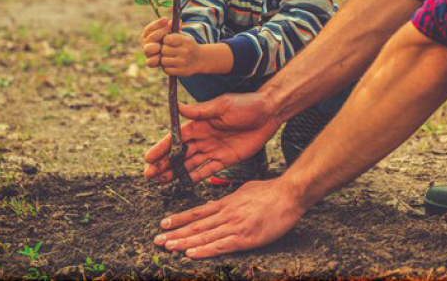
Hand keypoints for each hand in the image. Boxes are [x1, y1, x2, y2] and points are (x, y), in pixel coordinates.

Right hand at [141, 17, 170, 68]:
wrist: (173, 56)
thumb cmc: (171, 42)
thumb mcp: (172, 34)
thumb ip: (174, 28)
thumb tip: (180, 21)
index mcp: (148, 36)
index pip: (149, 29)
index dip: (157, 23)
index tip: (166, 19)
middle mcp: (146, 44)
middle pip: (149, 37)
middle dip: (159, 32)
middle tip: (169, 27)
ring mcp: (148, 54)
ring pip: (147, 49)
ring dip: (155, 46)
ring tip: (162, 44)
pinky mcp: (151, 63)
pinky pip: (149, 62)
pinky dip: (155, 59)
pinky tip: (161, 56)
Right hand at [144, 92, 279, 181]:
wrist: (269, 113)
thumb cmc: (246, 105)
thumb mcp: (223, 105)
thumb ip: (201, 111)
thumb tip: (179, 107)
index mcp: (200, 123)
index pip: (176, 138)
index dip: (162, 148)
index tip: (148, 158)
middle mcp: (204, 137)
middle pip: (180, 153)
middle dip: (164, 164)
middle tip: (149, 175)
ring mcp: (214, 149)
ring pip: (190, 164)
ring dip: (175, 172)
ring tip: (160, 181)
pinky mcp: (225, 159)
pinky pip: (207, 170)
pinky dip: (195, 177)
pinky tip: (182, 183)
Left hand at [153, 178, 305, 257]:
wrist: (289, 194)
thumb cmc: (270, 192)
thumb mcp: (244, 190)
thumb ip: (229, 199)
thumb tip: (214, 205)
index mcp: (226, 203)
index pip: (197, 213)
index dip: (179, 219)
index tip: (164, 224)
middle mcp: (227, 214)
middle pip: (196, 226)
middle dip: (175, 233)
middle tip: (157, 240)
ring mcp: (235, 225)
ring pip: (204, 236)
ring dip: (184, 243)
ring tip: (168, 247)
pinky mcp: (245, 237)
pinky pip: (221, 245)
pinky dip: (204, 250)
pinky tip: (191, 254)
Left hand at [154, 32, 203, 76]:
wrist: (201, 59)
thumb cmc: (188, 45)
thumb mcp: (184, 36)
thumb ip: (175, 29)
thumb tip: (168, 22)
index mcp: (185, 41)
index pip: (166, 39)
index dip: (165, 40)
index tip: (168, 42)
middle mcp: (185, 51)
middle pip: (163, 50)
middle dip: (163, 50)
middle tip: (167, 51)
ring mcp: (183, 62)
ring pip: (163, 61)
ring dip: (164, 59)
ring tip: (168, 57)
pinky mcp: (181, 72)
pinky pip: (166, 69)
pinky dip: (167, 67)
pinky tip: (171, 64)